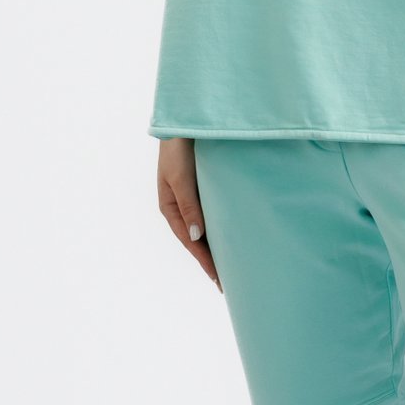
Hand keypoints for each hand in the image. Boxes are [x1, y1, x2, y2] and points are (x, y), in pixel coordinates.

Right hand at [157, 137, 221, 289]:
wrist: (185, 120)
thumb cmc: (178, 147)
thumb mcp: (180, 177)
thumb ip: (189, 205)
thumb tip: (197, 238)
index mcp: (170, 207)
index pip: (190, 242)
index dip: (205, 261)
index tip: (219, 280)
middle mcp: (181, 206)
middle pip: (198, 241)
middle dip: (212, 261)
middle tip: (230, 283)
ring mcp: (193, 198)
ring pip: (207, 229)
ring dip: (218, 247)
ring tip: (234, 266)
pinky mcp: (205, 188)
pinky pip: (214, 214)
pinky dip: (222, 228)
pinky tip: (234, 236)